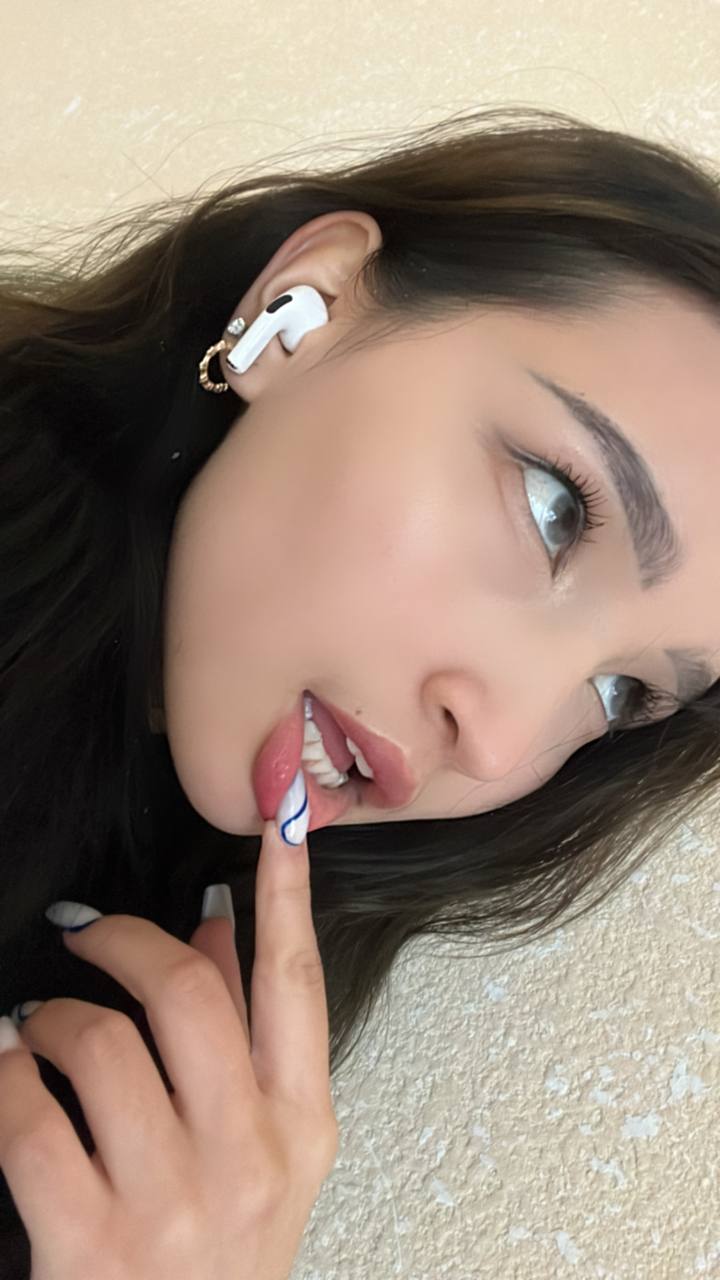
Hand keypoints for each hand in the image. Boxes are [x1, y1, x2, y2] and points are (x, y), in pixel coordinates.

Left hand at [0, 818, 338, 1279]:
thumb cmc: (213, 1258)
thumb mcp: (255, 1155)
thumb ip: (241, 1037)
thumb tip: (219, 922)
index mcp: (300, 1125)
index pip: (296, 980)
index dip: (286, 890)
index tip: (282, 816)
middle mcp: (250, 1159)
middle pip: (187, 992)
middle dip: (120, 939)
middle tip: (83, 931)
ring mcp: (174, 1206)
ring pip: (100, 1044)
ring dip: (52, 1018)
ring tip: (35, 1029)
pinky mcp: (91, 1248)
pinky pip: (27, 1120)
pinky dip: (4, 1078)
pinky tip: (5, 1072)